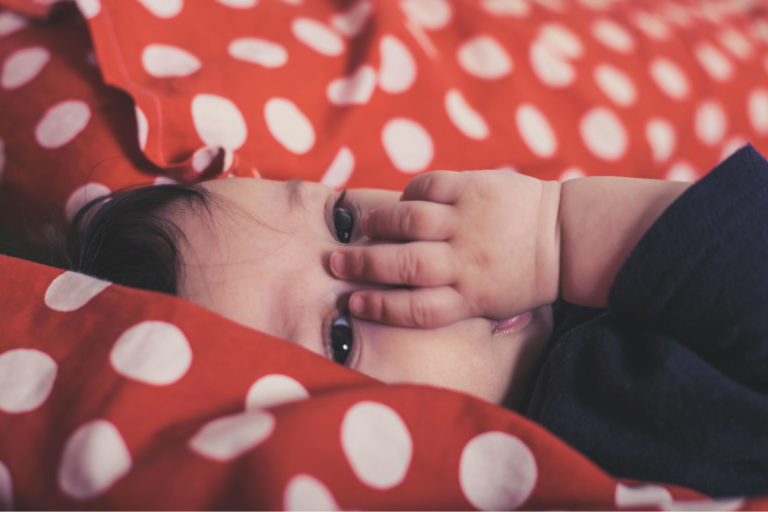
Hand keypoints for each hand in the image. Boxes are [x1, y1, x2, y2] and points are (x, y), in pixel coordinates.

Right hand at [330, 170, 561, 327]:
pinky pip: (430, 187)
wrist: (566, 236)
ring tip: (365, 228)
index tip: (352, 304)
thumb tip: (401, 303)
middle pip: (404, 264)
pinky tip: (403, 202)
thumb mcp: (491, 303)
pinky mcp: (475, 187)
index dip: (379, 307)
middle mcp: (465, 261)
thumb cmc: (523, 277)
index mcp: (470, 296)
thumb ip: (451, 301)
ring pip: (410, 221)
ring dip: (380, 224)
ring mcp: (470, 221)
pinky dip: (410, 193)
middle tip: (336, 263)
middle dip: (364, 265)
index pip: (415, 309)